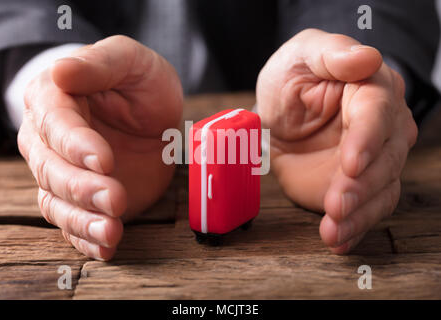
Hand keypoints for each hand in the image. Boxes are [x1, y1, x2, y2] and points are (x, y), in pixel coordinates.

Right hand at [18, 36, 182, 259]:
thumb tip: (60, 70)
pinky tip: (106, 247)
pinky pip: (74, 223)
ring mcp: (65, 172)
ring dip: (83, 221)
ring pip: (58, 202)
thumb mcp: (128, 60)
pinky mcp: (84, 198)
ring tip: (111, 231)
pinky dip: (87, 239)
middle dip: (82, 188)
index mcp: (54, 99)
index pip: (55, 124)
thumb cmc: (139, 82)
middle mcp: (49, 140)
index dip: (76, 145)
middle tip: (115, 197)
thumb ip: (98, 64)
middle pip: (51, 170)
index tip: (104, 160)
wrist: (152, 111)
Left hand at [257, 29, 416, 253]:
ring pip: (379, 190)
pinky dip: (353, 229)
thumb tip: (365, 57)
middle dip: (362, 186)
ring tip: (333, 231)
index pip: (377, 113)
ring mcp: (371, 160)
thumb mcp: (303, 55)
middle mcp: (381, 127)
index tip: (351, 163)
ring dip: (358, 215)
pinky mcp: (357, 186)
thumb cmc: (293, 77)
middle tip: (337, 205)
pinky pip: (364, 210)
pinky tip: (338, 240)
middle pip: (385, 158)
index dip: (366, 139)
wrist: (279, 112)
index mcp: (371, 88)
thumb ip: (332, 54)